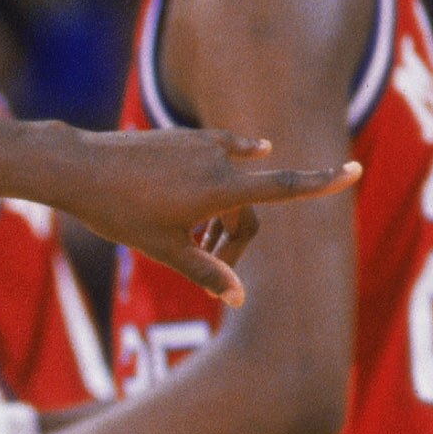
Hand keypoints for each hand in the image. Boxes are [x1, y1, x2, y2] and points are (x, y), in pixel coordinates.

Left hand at [51, 125, 356, 299]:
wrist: (80, 168)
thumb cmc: (120, 213)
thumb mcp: (163, 250)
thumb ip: (205, 271)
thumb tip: (237, 299)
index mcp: (220, 189)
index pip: (283, 188)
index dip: (321, 183)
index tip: (352, 171)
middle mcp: (219, 160)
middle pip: (249, 205)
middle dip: (236, 238)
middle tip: (210, 270)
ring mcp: (202, 143)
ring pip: (231, 183)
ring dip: (222, 214)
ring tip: (192, 239)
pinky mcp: (185, 135)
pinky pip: (218, 156)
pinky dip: (218, 178)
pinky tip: (239, 166)